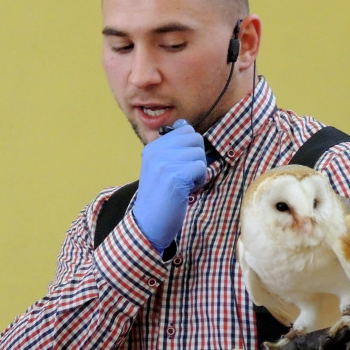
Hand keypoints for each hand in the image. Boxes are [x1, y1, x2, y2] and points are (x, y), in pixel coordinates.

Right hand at [132, 119, 206, 251]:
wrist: (148, 223)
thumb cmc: (159, 197)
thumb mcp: (160, 167)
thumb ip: (172, 148)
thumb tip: (185, 125)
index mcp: (152, 148)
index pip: (185, 130)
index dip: (191, 148)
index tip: (180, 165)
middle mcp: (156, 152)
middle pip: (195, 139)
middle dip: (197, 157)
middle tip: (185, 175)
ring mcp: (164, 164)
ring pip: (199, 154)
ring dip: (198, 171)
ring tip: (184, 184)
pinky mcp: (175, 177)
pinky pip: (201, 168)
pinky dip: (199, 181)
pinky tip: (186, 191)